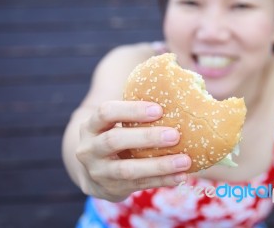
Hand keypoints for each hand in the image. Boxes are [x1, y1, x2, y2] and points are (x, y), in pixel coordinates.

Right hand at [75, 100, 190, 201]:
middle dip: (146, 138)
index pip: (106, 112)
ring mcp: (98, 172)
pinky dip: (162, 181)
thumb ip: (136, 112)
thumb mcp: (114, 123)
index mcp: (91, 125)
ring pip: (127, 170)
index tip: (159, 109)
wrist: (91, 173)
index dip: (131, 110)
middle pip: (114, 141)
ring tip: (184, 161)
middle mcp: (89, 149)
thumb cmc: (114, 136)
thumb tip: (181, 84)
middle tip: (175, 135)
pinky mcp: (111, 189)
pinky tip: (181, 176)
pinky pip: (139, 185)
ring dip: (159, 165)